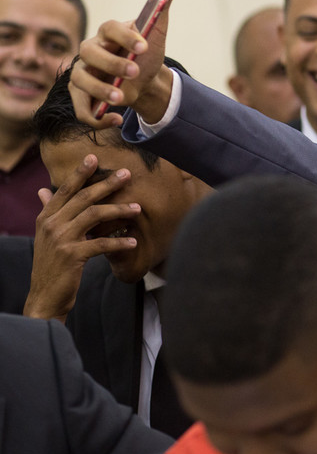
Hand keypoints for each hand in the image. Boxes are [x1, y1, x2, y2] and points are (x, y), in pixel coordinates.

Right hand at [24, 154, 139, 321]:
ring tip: (138, 208)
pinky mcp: (73, 256)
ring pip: (95, 216)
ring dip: (119, 210)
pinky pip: (101, 244)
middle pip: (84, 197)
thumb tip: (42, 190)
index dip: (80, 173)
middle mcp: (51, 225)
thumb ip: (48, 212)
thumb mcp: (46, 236)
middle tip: (127, 174)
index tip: (94, 157)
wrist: (45, 296)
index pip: (65, 189)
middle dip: (107, 184)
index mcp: (46, 217)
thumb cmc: (52, 264)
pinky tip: (133, 242)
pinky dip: (119, 242)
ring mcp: (61, 239)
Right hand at [69, 0, 174, 127]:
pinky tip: (116, 119)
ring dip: (101, 90)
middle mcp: (90, 51)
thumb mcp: (156, 30)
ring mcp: (83, 74)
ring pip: (81, 82)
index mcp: (108, 32)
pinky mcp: (83, 96)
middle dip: (113, 63)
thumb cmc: (146, 52)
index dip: (126, 36)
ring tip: (123, 98)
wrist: (145, 79)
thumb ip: (160, 6)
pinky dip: (97, 117)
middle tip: (135, 71)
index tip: (145, 46)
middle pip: (90, 54)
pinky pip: (82, 110)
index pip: (110, 27)